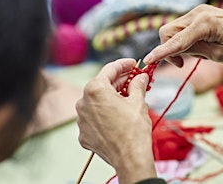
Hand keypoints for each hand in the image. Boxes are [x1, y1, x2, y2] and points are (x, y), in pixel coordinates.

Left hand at [76, 58, 156, 183]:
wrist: (130, 158)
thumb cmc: (134, 129)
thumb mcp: (138, 101)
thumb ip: (137, 84)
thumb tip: (141, 77)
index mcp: (95, 90)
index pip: (109, 70)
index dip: (123, 64)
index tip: (133, 63)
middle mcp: (83, 102)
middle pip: (102, 85)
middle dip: (118, 82)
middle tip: (134, 79)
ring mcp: (81, 119)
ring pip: (96, 102)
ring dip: (110, 98)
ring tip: (128, 98)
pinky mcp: (83, 134)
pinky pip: (94, 118)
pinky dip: (105, 114)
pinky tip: (118, 116)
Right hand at [143, 4, 222, 66]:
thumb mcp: (217, 55)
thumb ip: (194, 51)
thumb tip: (174, 51)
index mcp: (204, 24)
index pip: (175, 40)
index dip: (161, 52)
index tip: (148, 61)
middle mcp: (198, 13)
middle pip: (168, 31)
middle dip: (168, 48)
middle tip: (182, 63)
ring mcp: (199, 11)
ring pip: (173, 29)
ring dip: (176, 44)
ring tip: (195, 55)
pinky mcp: (201, 13)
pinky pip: (182, 26)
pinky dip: (183, 38)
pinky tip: (197, 46)